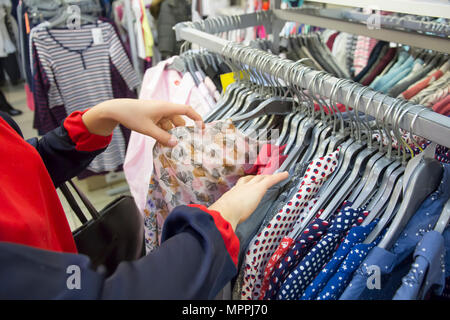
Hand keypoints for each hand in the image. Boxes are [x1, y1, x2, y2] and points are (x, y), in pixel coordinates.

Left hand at [82, 99, 203, 146]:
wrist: (116, 110)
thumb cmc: (132, 116)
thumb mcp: (148, 129)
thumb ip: (162, 137)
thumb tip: (176, 144)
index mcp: (166, 107)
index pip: (186, 110)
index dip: (196, 117)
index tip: (203, 127)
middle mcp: (164, 108)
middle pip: (179, 120)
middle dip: (183, 131)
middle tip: (188, 143)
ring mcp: (158, 112)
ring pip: (171, 124)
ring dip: (172, 133)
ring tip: (174, 146)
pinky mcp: (153, 116)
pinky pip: (163, 125)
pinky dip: (165, 133)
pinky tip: (163, 142)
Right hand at [208, 172, 289, 230]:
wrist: (224, 212)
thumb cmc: (223, 216)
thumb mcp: (224, 215)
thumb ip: (228, 219)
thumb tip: (226, 228)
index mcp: (232, 194)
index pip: (240, 186)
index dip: (245, 183)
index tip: (248, 183)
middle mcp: (240, 188)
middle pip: (251, 179)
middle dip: (257, 178)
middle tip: (263, 177)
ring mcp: (250, 187)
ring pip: (261, 178)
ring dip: (268, 176)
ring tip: (276, 176)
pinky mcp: (259, 188)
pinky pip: (271, 180)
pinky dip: (279, 177)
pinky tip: (286, 175)